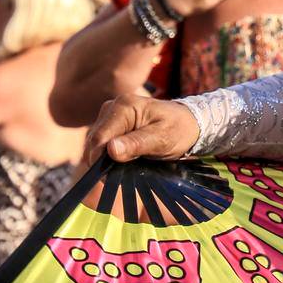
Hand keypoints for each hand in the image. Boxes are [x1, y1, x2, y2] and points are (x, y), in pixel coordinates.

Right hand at [83, 95, 199, 167]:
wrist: (188, 124)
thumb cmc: (178, 130)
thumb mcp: (161, 139)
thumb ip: (136, 144)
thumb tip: (110, 150)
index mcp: (124, 106)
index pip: (100, 136)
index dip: (100, 159)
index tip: (108, 177)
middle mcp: (112, 107)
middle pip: (95, 140)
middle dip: (104, 160)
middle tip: (123, 173)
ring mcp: (110, 116)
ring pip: (96, 144)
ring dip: (106, 159)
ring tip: (128, 166)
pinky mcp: (111, 126)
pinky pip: (102, 145)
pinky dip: (109, 157)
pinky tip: (124, 162)